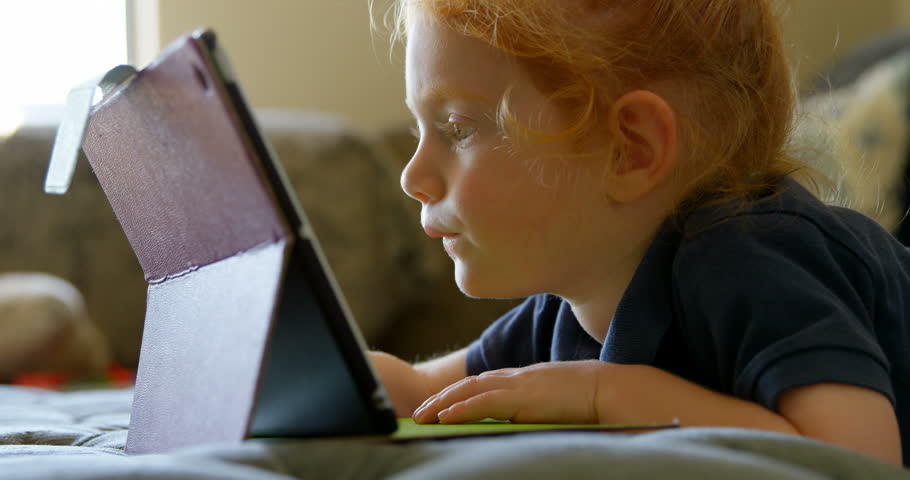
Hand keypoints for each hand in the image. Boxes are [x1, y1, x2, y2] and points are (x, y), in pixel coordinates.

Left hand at [412, 360, 604, 424]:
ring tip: (422, 416)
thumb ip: (538, 404)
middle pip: (469, 385)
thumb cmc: (591, 398)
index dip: (458, 394)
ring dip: (442, 404)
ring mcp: (518, 385)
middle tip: (419, 412)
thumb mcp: (557, 400)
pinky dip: (460, 409)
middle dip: (442, 398)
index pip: (482, 383)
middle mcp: (516, 377)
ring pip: (469, 391)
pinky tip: (444, 417)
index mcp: (524, 378)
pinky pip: (484, 403)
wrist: (612, 388)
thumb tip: (531, 417)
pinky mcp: (523, 397)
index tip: (439, 405)